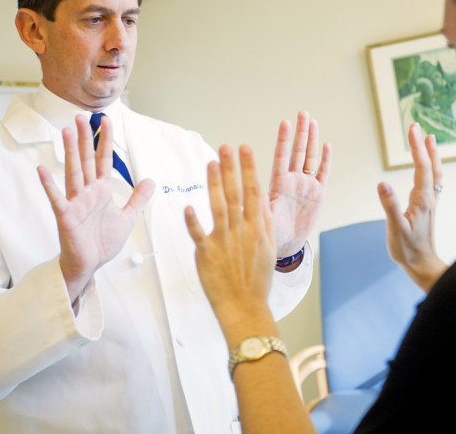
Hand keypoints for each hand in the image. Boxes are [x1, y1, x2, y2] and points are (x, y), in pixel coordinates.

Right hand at [38, 114, 154, 301]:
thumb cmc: (102, 241)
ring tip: (65, 131)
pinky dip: (49, 185)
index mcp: (100, 190)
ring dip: (70, 152)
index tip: (105, 120)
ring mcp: (75, 202)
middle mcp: (87, 192)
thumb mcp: (128, 218)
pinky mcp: (65, 216)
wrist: (90, 265)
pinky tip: (42, 169)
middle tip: (81, 116)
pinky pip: (57, 198)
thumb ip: (138, 199)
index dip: (105, 140)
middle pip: (86, 160)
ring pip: (73, 173)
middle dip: (85, 138)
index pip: (103, 160)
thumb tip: (150, 181)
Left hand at [185, 144, 276, 339]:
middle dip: (231, 168)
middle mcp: (241, 231)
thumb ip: (263, 222)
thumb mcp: (267, 248)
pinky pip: (198, 234)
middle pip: (235, 194)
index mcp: (256, 229)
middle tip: (226, 147)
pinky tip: (188, 205)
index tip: (245, 149)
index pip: (253, 191)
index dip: (248, 168)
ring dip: (214, 184)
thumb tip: (260, 199)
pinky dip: (193, 220)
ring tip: (211, 163)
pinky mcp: (206, 254)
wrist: (245, 307)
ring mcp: (223, 242)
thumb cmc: (256, 280)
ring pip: (218, 207)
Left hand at [268, 111, 331, 258]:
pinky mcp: (318, 193)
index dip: (283, 141)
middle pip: (297, 152)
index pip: (281, 158)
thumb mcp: (266, 221)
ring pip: (309, 157)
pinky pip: (323, 172)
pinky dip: (325, 159)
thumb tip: (256, 196)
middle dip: (300, 132)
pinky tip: (326, 144)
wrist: (286, 244)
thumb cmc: (271, 233)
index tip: (285, 123)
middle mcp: (292, 180)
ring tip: (312, 121)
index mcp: (278, 185)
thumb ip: (263, 209)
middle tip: (302, 113)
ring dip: (311, 139)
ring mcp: (306, 184)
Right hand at [377, 123, 447, 291]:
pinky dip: (432, 168)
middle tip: (417, 127)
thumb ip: (389, 205)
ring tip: (428, 139)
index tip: (412, 129)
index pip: (421, 167)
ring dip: (432, 155)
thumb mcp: (395, 228)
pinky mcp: (428, 208)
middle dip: (424, 145)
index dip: (416, 147)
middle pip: (431, 166)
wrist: (423, 266)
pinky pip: (434, 182)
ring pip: (435, 173)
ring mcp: (431, 203)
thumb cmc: (408, 250)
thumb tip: (382, 183)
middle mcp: (430, 198)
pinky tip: (428, 168)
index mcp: (422, 200)